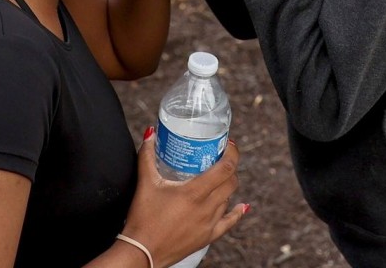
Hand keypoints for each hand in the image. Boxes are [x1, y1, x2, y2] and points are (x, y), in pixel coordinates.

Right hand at [121, 131, 246, 267]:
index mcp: (194, 193)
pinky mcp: (208, 237)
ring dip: (227, 185)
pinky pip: (229, 222)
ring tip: (219, 176)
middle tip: (221, 157)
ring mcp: (209, 224)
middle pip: (231, 182)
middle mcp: (206, 208)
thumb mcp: (146, 183)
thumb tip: (150, 134)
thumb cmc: (143, 218)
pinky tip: (243, 206)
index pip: (225, 169)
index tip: (228, 144)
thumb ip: (147, 156)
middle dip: (230, 166)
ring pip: (229, 199)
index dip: (232, 154)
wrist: (142, 252)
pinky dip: (237, 212)